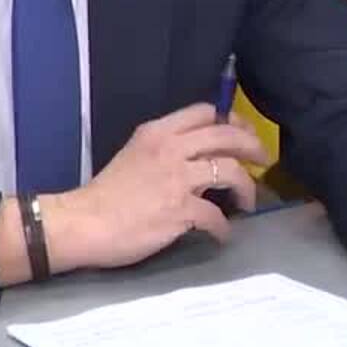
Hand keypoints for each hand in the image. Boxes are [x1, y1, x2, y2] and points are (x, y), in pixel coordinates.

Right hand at [44, 102, 267, 271]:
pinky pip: (216, 216)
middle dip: (252, 146)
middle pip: (226, 135)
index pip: (205, 112)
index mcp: (158, 132)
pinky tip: (222, 234)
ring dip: (247, 187)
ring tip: (248, 202)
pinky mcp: (180, 210)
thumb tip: (195, 158)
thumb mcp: (135, 155)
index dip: (230, 121)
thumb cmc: (105, 193)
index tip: (241, 134)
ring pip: (230, 170)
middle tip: (262, 160)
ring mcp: (177, 179)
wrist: (83, 222)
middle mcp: (171, 149)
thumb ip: (165, 150)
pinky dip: (224, 227)